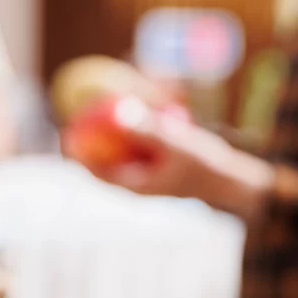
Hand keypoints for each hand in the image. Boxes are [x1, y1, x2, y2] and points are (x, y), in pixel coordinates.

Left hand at [90, 113, 274, 217]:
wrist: (232, 181)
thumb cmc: (205, 165)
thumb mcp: (177, 144)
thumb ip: (149, 129)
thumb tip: (119, 111)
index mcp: (134, 187)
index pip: (93, 172)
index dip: (75, 153)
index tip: (65, 130)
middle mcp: (137, 184)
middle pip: (102, 162)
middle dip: (90, 140)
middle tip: (77, 115)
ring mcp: (148, 176)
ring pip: (119, 156)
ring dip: (110, 136)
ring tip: (101, 110)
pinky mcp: (159, 167)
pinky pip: (137, 150)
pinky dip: (130, 134)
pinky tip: (131, 112)